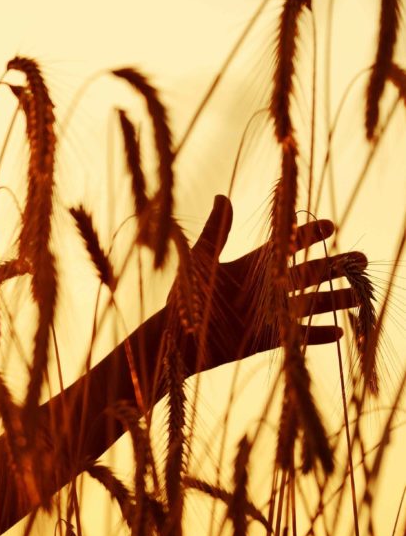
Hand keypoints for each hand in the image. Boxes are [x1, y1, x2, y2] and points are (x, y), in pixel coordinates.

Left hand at [174, 193, 360, 374]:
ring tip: (360, 296)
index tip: (329, 225)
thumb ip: (216, 231)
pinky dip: (319, 335)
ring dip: (336, 300)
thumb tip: (223, 196)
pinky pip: (299, 337)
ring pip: (311, 304)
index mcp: (252, 266)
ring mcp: (270, 314)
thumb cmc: (183, 298)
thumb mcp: (200, 261)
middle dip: (335, 266)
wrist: (175, 339)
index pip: (287, 246)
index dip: (307, 235)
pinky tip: (341, 332)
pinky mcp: (268, 339)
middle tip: (360, 259)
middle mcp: (266, 288)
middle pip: (309, 274)